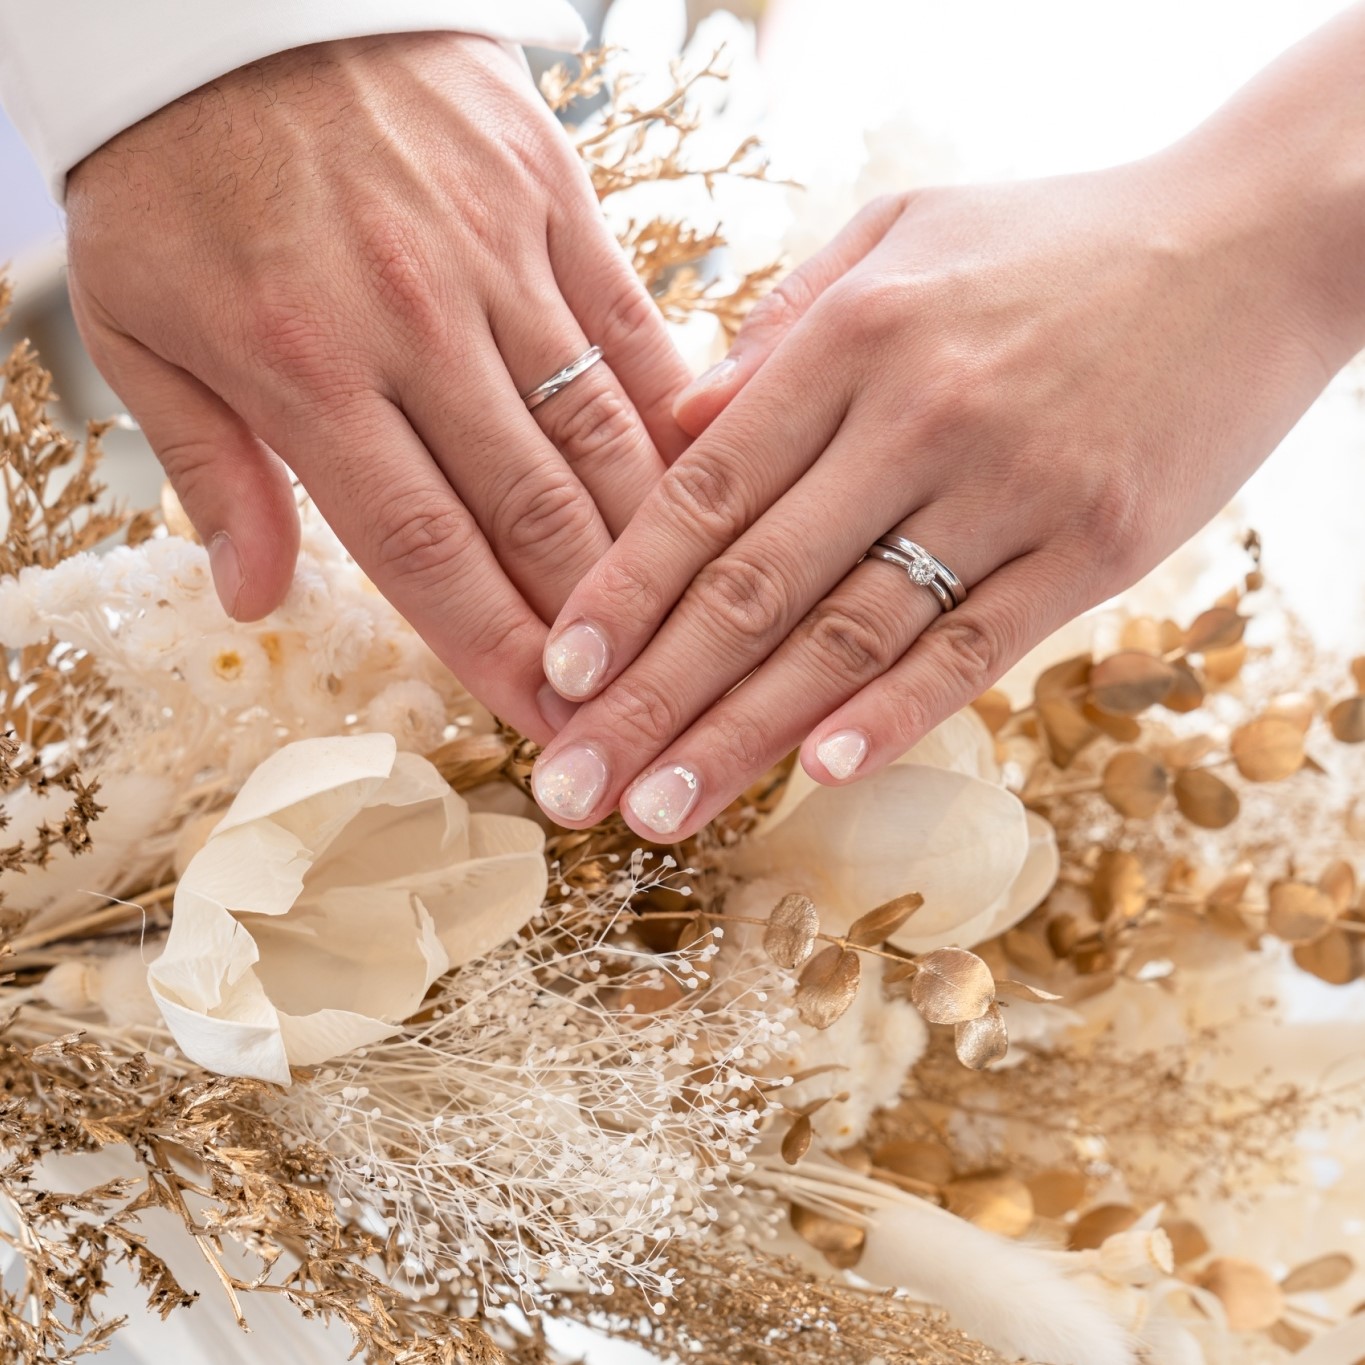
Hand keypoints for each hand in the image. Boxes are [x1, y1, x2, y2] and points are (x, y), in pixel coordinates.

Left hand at [65, 33, 690, 741]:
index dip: (495, 647)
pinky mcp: (550, 196)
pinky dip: (671, 410)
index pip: (424, 549)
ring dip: (646, 538)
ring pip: (596, 429)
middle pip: (528, 508)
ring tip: (686, 616)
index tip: (547, 716)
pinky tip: (707, 478)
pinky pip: (630, 322)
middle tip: (635, 696)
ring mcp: (495, 256)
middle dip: (590, 620)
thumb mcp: (138, 324)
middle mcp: (414, 325)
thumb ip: (209, 471)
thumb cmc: (174, 167)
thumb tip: (252, 600)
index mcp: (304, 371)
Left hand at [527, 86, 1364, 836]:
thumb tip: (676, 429)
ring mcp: (1013, 488)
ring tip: (664, 814)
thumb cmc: (1051, 242)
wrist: (1253, 241)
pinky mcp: (1097, 547)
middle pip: (755, 585)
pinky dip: (896, 714)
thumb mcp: (898, 234)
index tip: (560, 675)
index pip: (706, 491)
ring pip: (850, 636)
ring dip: (746, 737)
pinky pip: (977, 646)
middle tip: (575, 785)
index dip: (624, 592)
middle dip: (653, 699)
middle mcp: (921, 416)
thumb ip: (779, 331)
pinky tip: (820, 774)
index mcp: (854, 338)